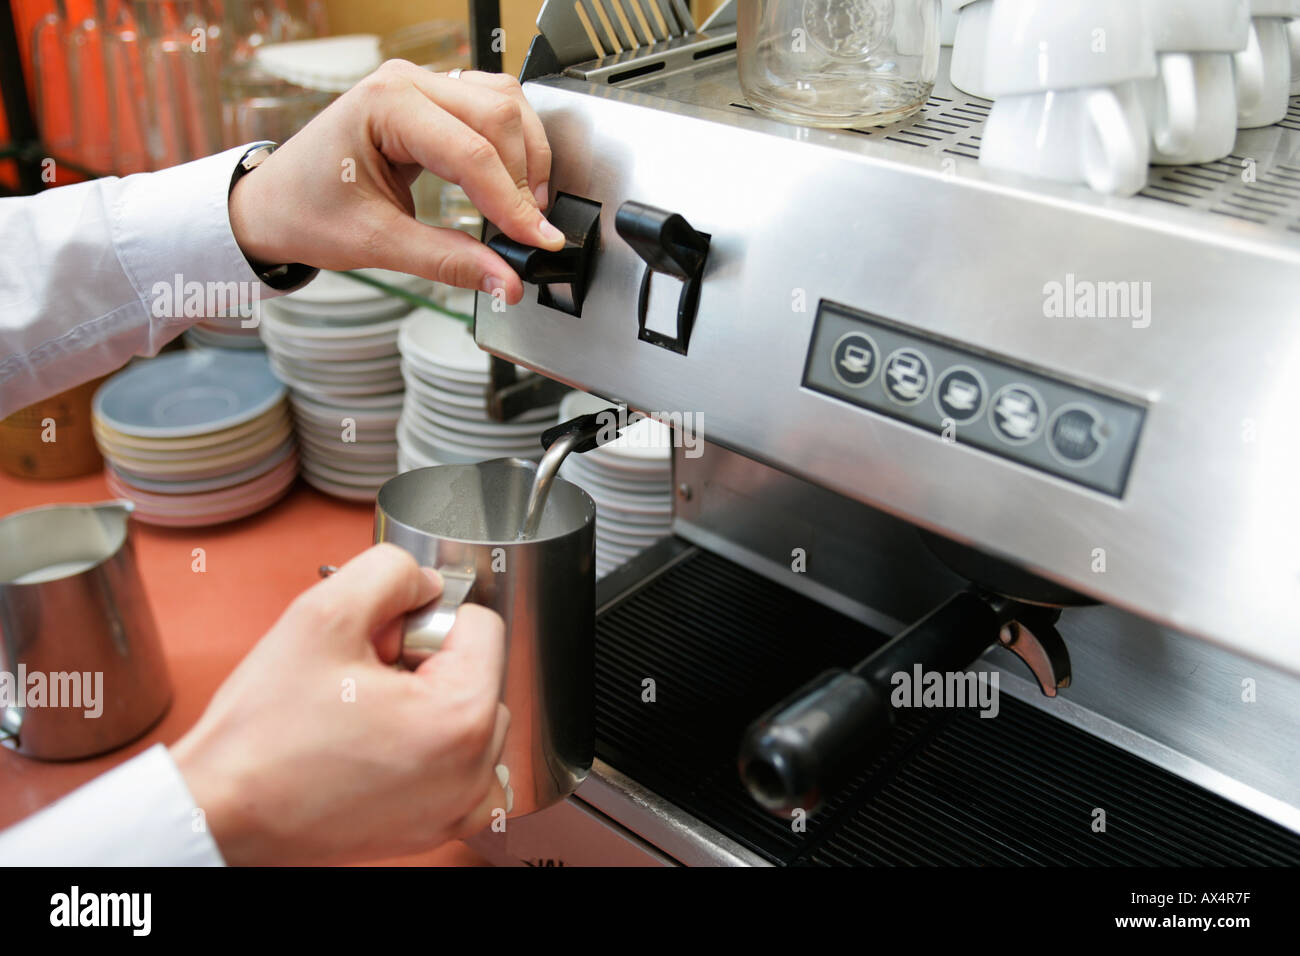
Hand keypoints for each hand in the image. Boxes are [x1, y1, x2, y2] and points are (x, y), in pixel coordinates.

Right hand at [171, 544, 509, 864]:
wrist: (221, 812)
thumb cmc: (264, 734)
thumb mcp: (324, 614)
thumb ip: (391, 572)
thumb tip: (427, 582)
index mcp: (462, 717)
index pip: (483, 624)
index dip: (421, 619)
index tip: (377, 645)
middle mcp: (474, 770)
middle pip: (479, 672)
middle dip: (425, 663)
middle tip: (359, 681)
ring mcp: (458, 806)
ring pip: (471, 717)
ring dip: (428, 705)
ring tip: (365, 716)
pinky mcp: (438, 828)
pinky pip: (468, 770)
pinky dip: (438, 751)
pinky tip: (385, 747)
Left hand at [228, 61, 563, 304]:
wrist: (274, 203)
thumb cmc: (306, 211)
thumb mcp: (375, 243)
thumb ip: (447, 261)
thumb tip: (506, 280)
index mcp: (385, 105)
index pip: (471, 152)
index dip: (513, 203)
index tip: (538, 241)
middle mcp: (407, 84)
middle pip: (499, 116)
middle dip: (524, 178)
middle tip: (530, 231)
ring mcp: (422, 87)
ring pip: (505, 103)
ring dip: (527, 156)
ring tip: (526, 208)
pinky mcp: (433, 102)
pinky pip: (493, 107)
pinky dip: (514, 145)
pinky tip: (513, 182)